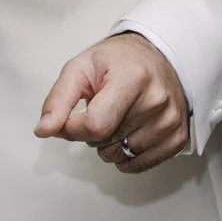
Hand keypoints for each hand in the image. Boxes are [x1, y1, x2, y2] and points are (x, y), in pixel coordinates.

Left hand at [34, 33, 189, 172]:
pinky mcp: (178, 137)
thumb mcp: (80, 68)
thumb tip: (42, 131)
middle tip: (102, 107)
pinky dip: (127, 156)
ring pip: (121, 155)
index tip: (70, 118)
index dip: (73, 129)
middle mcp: (156, 100)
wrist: (157, 56)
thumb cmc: (115, 61)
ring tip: (117, 117)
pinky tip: (128, 134)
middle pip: (106, 142)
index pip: (95, 125)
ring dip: (109, 144)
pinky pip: (141, 164)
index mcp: (132, 78)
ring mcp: (170, 121)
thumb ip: (58, 100)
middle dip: (92, 133)